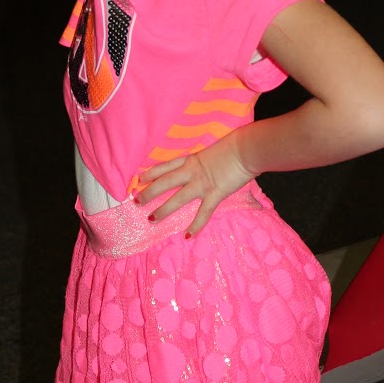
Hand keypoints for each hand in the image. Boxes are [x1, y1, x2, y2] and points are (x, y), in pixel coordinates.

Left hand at [136, 138, 255, 235]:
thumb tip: (209, 166)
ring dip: (163, 210)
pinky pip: (203, 213)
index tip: (139, 178)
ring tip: (151, 220)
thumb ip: (208, 161)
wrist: (247, 149)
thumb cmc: (235, 147)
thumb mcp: (214, 151)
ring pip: (177, 199)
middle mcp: (192, 172)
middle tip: (136, 202)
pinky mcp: (215, 194)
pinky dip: (195, 225)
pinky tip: (187, 236)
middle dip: (149, 192)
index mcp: (192, 160)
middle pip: (164, 182)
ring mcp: (202, 184)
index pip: (166, 166)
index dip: (151, 172)